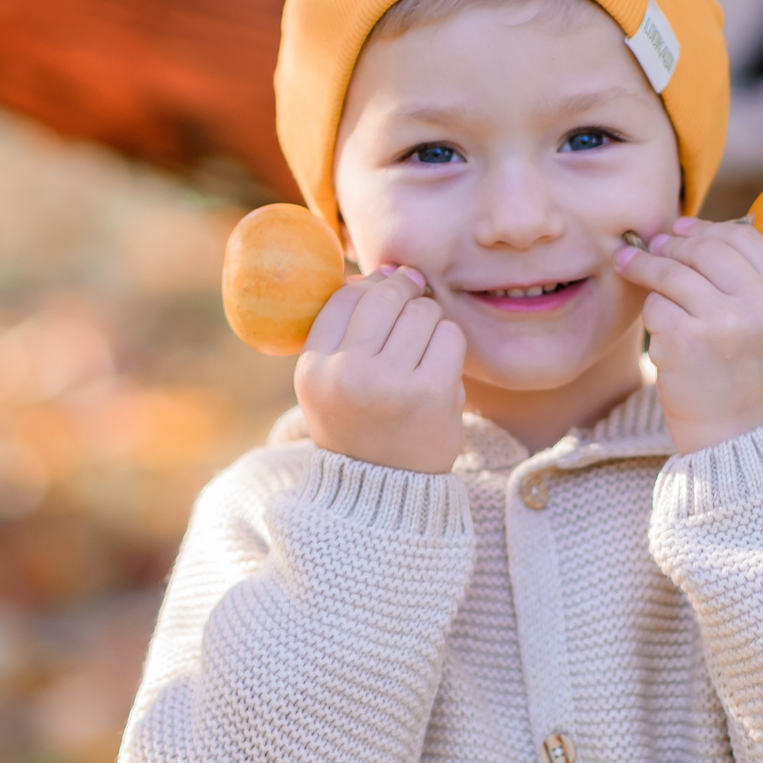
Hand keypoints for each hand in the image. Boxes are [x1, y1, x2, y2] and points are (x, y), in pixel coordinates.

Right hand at [294, 267, 467, 474]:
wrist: (387, 492)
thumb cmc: (361, 424)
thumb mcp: (331, 381)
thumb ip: (348, 328)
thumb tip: (389, 270)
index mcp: (312, 368)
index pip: (344, 297)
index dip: (371, 286)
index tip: (387, 292)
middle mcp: (345, 373)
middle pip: (385, 296)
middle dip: (405, 295)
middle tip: (412, 311)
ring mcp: (389, 383)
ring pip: (422, 311)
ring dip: (430, 324)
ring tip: (422, 353)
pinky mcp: (430, 392)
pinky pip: (450, 335)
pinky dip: (449, 345)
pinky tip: (439, 369)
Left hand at [613, 216, 762, 453]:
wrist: (740, 440)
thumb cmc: (748, 380)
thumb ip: (748, 282)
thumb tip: (692, 230)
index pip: (745, 238)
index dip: (708, 228)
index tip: (682, 228)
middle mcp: (761, 304)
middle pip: (705, 249)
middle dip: (672, 244)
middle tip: (653, 246)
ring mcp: (723, 321)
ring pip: (672, 272)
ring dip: (646, 267)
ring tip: (629, 264)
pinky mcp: (685, 340)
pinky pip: (655, 305)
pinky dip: (651, 314)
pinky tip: (659, 330)